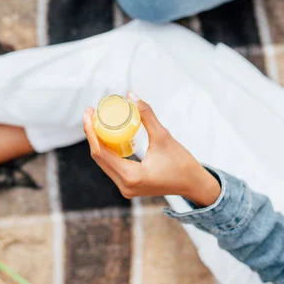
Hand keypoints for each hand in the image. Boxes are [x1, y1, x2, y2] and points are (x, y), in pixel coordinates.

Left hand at [83, 93, 220, 206]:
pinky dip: (108, 150)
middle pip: (99, 157)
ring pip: (104, 162)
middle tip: (90, 112)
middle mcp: (124, 186)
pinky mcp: (129, 185)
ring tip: (96, 120)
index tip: (89, 113)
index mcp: (131, 177)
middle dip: (92, 133)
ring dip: (99, 141)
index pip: (101, 153)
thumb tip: (131, 96)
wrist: (194, 184)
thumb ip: (146, 115)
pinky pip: (112, 165)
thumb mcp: (163, 136)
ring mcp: (126, 188)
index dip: (91, 131)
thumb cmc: (182, 163)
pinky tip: (106, 134)